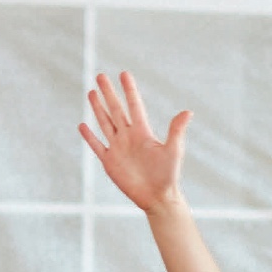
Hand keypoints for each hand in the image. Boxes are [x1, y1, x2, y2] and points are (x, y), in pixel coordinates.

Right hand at [79, 71, 191, 213]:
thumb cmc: (168, 175)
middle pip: (116, 110)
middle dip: (108, 93)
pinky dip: (89, 137)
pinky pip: (97, 146)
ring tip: (91, 92)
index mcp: (143, 132)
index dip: (129, 90)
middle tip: (101, 76)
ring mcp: (118, 148)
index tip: (124, 74)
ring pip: (105, 123)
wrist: (157, 197)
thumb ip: (176, 131)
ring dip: (98, 108)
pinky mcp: (110, 162)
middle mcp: (129, 137)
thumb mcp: (174, 151)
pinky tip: (83, 125)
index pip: (134, 105)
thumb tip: (188, 112)